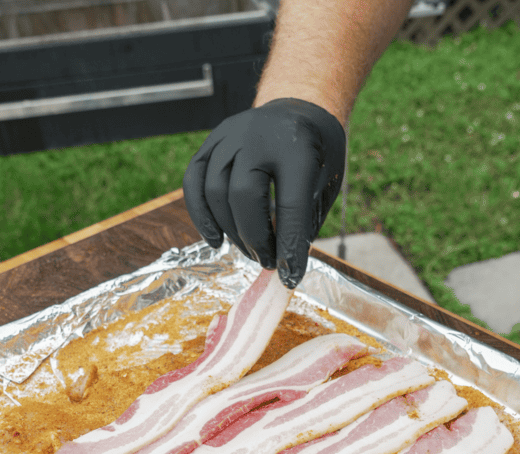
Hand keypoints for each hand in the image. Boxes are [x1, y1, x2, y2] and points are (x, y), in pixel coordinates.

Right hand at [183, 98, 346, 287]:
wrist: (299, 111)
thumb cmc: (317, 156)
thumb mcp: (325, 186)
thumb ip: (304, 220)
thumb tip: (284, 265)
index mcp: (298, 149)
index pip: (290, 205)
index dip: (288, 245)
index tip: (290, 275)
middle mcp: (258, 137)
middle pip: (243, 196)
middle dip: (254, 238)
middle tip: (267, 261)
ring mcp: (229, 136)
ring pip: (214, 190)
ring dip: (230, 231)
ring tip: (251, 251)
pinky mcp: (211, 142)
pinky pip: (194, 181)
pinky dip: (200, 214)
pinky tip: (216, 240)